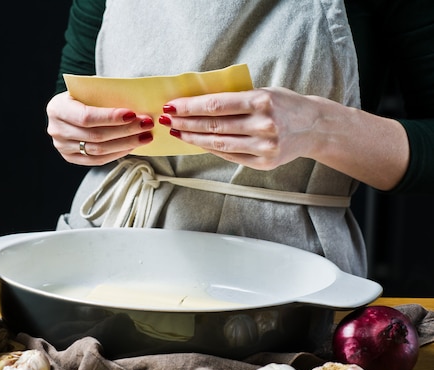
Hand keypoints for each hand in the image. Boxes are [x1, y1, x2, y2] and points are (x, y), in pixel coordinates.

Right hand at [46, 91, 153, 165]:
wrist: (71, 108)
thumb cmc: (84, 95)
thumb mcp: (90, 88)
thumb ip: (106, 93)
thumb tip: (136, 99)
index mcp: (57, 108)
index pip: (86, 116)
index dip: (110, 117)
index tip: (132, 114)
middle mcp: (56, 129)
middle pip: (95, 136)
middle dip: (125, 131)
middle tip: (146, 124)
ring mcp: (62, 147)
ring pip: (98, 150)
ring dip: (126, 143)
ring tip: (145, 136)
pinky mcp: (71, 158)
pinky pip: (97, 160)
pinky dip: (117, 153)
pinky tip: (132, 146)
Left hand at [157, 87, 325, 169]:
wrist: (314, 127)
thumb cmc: (284, 104)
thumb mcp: (262, 92)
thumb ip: (234, 99)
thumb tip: (196, 103)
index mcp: (262, 101)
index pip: (216, 105)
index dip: (190, 107)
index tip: (172, 106)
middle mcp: (264, 125)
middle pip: (214, 126)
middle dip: (186, 123)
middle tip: (167, 120)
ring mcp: (264, 147)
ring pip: (218, 144)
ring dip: (193, 138)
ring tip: (177, 132)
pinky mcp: (263, 163)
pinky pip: (229, 156)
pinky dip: (210, 149)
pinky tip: (197, 142)